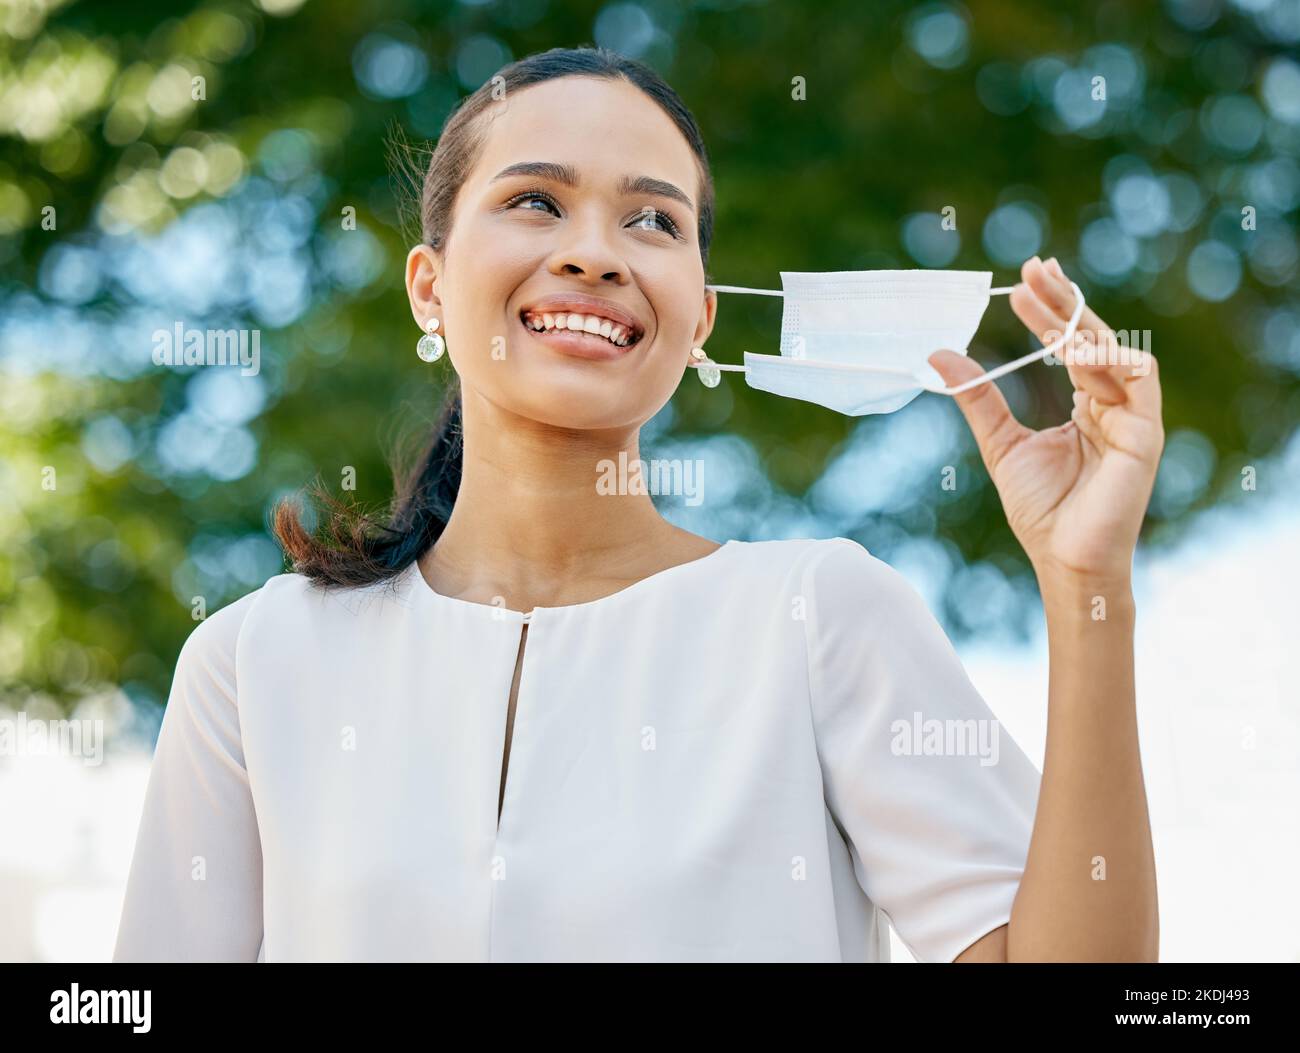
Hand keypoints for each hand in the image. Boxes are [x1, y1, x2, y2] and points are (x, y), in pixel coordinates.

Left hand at [927, 256, 1164, 585]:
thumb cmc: (1042, 509)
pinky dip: (1108, 361)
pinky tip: (1075, 349)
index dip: (1053, 308)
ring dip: (1080, 323)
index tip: (1027, 276)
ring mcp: (1134, 418)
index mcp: (1089, 405)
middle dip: (1064, 300)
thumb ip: (978, 397)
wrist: (1064, 560)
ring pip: (1115, 351)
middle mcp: (1115, 405)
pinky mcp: (1145, 435)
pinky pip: (1137, 382)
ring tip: (1043, 303)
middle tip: (1034, 269)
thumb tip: (938, 354)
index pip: (1073, 343)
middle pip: (1093, 336)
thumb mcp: (1000, 443)